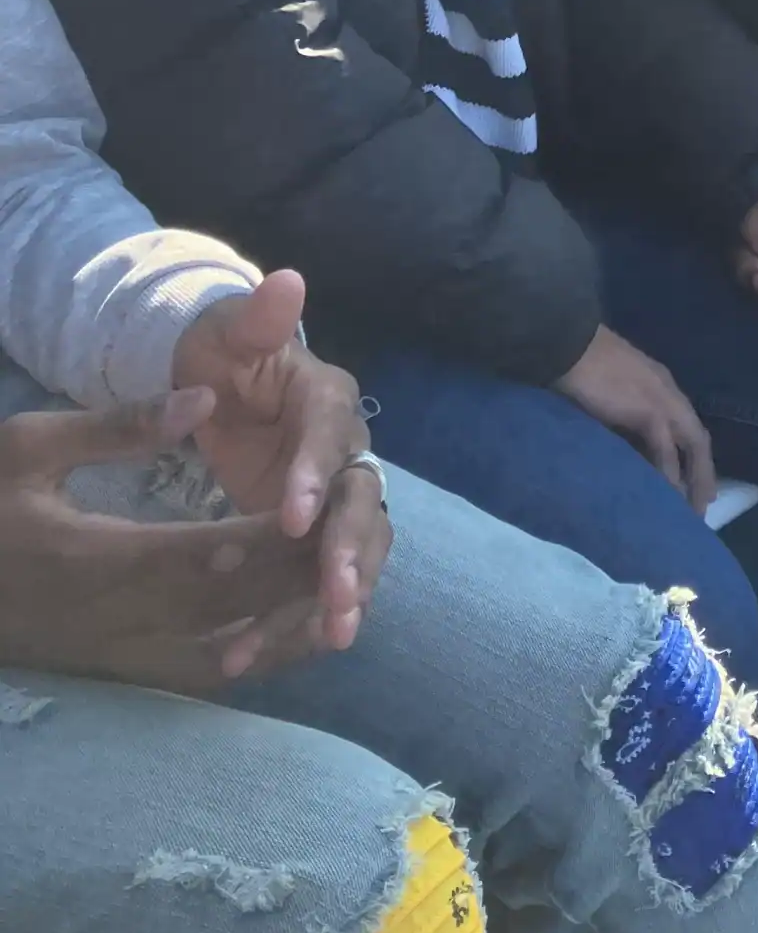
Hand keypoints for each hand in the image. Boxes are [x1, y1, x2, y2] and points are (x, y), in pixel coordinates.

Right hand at [0, 394, 333, 693]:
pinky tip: (284, 637)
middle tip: (357, 548)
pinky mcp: (109, 675)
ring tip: (341, 598)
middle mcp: (112, 621)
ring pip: (219, 660)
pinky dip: (246, 663)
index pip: (208, 554)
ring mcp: (110, 658)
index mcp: (96, 560)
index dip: (275, 538)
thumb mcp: (29, 446)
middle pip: (228, 609)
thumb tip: (202, 399)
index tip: (329, 507)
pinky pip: (191, 681)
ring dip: (284, 633)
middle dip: (298, 583)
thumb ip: (121, 427)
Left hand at [173, 269, 388, 660]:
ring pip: (357, 550)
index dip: (315, 476)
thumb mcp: (230, 334)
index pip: (331, 439)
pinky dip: (305, 617)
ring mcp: (336, 497)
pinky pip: (322, 581)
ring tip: (328, 640)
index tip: (291, 518)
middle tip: (338, 599)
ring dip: (345, 595)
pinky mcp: (316, 536)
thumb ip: (258, 317)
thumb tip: (286, 281)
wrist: (220, 386)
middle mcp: (346, 450)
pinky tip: (273, 651)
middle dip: (352, 553)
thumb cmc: (222, 356)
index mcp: (328, 401)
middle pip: (363, 504)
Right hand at [556, 325, 717, 514]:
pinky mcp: (649, 412)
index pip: (685, 424)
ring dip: (695, 477)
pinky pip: (666, 450)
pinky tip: (669, 494)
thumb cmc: (580, 363)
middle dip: (703, 471)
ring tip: (693, 508)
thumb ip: (622, 411)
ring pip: (692, 444)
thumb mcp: (610, 389)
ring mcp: (662, 400)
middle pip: (697, 438)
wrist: (567, 344)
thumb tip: (621, 439)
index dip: (692, 453)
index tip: (694, 479)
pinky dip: (669, 473)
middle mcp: (669, 392)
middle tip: (703, 503)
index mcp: (660, 384)